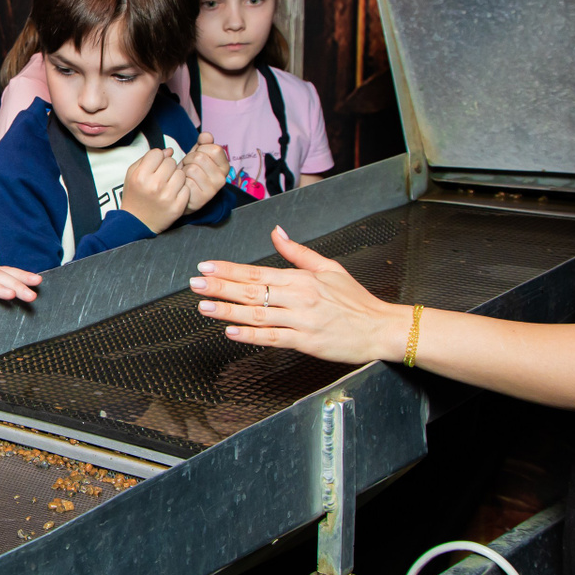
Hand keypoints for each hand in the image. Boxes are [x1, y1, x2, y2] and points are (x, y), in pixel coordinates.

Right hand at [120, 146, 190, 232]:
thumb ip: (148, 158)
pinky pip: (187, 188)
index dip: (157, 158)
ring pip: (181, 173)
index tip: (154, 166)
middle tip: (162, 177)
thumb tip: (169, 151)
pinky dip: (181, 190)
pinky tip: (173, 194)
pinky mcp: (177, 206)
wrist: (138, 223)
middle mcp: (154, 185)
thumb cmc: (135, 196)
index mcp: (140, 176)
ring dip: (176, 177)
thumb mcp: (133, 174)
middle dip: (167, 167)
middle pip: (171, 162)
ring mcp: (167, 197)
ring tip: (168, 185)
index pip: (157, 153)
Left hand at [179, 133, 230, 210]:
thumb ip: (204, 143)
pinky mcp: (201, 198)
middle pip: (201, 157)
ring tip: (186, 175)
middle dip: (189, 159)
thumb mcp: (198, 154)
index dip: (201, 149)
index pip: (215, 149)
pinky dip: (181, 180)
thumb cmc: (191, 171)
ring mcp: (213, 190)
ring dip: (184, 170)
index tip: (197, 155)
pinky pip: (186, 181)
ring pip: (192, 168)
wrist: (181, 191)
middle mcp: (222, 178)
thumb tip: (206, 135)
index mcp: (224, 166)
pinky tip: (184, 184)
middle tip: (188, 166)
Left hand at [190, 225, 409, 363]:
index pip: (257, 273)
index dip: (228, 270)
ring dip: (228, 311)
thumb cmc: (355, 300)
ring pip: (258, 315)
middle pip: (252, 292)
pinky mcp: (306, 343)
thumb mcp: (328, 268)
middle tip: (195, 284)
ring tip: (204, 306)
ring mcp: (301, 321)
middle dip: (220, 287)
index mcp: (301, 279)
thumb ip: (298, 252)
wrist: (380, 328)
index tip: (206, 267)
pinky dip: (251, 336)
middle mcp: (298, 298)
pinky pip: (273, 339)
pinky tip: (231, 332)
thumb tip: (276, 231)